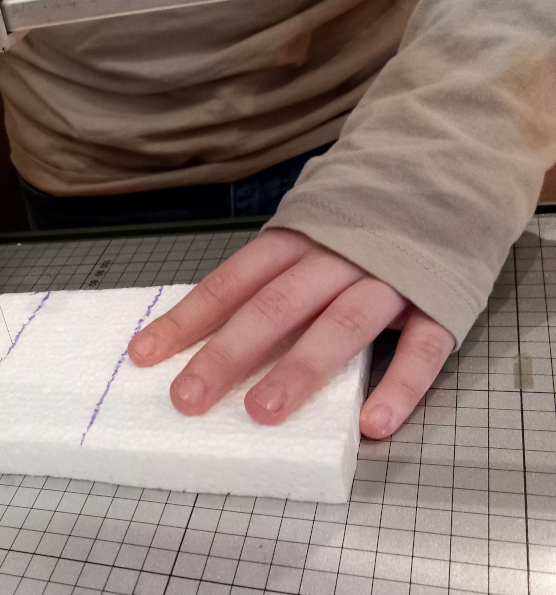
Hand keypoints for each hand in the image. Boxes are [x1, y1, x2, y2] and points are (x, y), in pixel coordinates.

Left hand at [127, 230, 454, 438]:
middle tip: (188, 398)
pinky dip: (399, 386)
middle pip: (275, 307)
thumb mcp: (307, 233)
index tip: (144, 357)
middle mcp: (336, 257)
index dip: (187, 320)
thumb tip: (205, 332)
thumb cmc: (361, 220)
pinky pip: (422, 347)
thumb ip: (268, 276)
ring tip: (262, 413)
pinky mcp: (439, 301)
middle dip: (228, 353)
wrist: (451, 170)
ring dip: (300, 369)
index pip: (230, 284)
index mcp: (296, 240)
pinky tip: (373, 424)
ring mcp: (389, 279)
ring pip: (341, 325)